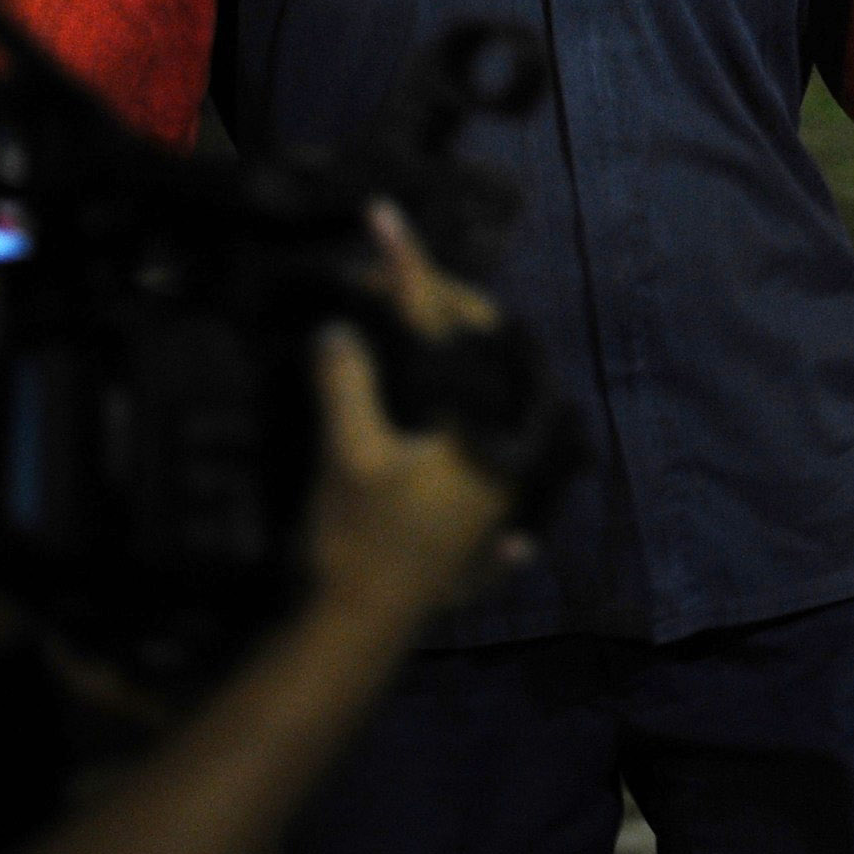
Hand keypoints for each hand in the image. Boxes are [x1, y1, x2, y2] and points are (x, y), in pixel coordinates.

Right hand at [306, 204, 519, 622]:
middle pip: (490, 356)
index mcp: (490, 429)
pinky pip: (489, 448)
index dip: (412, 271)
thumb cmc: (358, 541)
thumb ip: (348, 383)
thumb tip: (340, 326)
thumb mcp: (348, 455)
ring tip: (412, 317)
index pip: (454, 330)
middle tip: (392, 271)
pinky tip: (453, 405)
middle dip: (444, 306)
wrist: (355, 635)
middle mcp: (512, 451)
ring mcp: (504, 486)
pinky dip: (472, 420)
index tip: (383, 218)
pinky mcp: (483, 518)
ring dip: (459, 355)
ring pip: (495, 398)